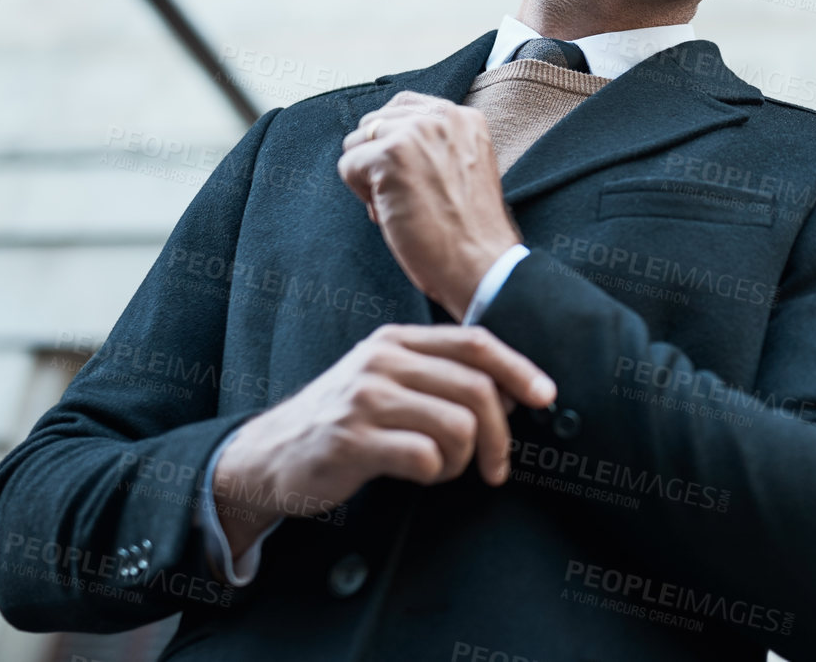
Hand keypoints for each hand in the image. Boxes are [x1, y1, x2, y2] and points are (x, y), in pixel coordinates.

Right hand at [210, 323, 555, 560]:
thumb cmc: (343, 422)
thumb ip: (439, 377)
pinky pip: (427, 458)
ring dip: (464, 459)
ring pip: (459, 426)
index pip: (476, 343)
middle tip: (497, 468)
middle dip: (501, 436)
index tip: (546, 397)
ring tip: (444, 469)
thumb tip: (513, 391)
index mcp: (396, 341)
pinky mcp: (352, 440)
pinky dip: (436, 473)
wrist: (269, 457)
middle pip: (476, 389)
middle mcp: (382, 361)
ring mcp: (365, 399)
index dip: (519, 369)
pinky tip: (420, 475)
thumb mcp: (386, 381)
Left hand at [338, 91, 521, 318]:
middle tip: (406, 195)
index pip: (403, 105)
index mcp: (464, 117)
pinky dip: (361, 196)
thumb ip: (434, 145)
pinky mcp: (390, 156)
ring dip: (368, 177)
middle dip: (378, 159)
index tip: (409, 174)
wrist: (481, 262)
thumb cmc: (471, 230)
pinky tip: (391, 213)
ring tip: (400, 205)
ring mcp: (414, 133)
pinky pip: (347, 166)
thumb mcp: (465, 168)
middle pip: (374, 122)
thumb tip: (381, 140)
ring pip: (356, 143)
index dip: (393, 141)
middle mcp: (441, 117)